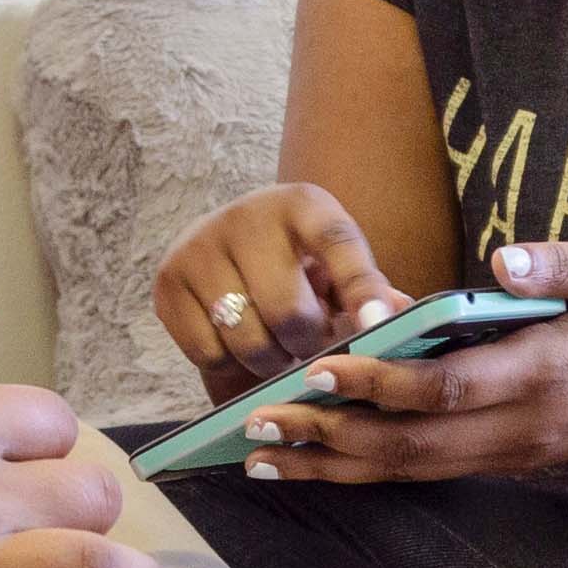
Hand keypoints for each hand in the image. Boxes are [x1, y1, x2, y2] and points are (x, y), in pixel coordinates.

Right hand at [152, 184, 418, 399]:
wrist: (228, 249)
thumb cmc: (298, 266)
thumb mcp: (336, 268)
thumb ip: (369, 292)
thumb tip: (399, 315)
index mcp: (304, 204)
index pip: (339, 245)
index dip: (361, 288)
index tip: (379, 324)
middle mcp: (248, 215)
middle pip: (288, 311)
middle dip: (307, 343)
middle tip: (311, 344)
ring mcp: (200, 245)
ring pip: (246, 338)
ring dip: (269, 359)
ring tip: (277, 345)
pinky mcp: (168, 280)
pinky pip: (206, 351)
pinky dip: (228, 363)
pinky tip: (237, 342)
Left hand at [242, 241, 567, 484]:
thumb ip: (564, 262)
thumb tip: (501, 260)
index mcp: (548, 374)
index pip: (449, 389)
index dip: (382, 384)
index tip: (321, 368)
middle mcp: (524, 429)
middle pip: (414, 446)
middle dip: (331, 435)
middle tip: (256, 420)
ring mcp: (515, 454)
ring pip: (411, 472)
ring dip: (334, 465)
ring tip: (259, 454)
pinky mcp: (508, 462)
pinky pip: (425, 472)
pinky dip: (365, 469)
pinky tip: (313, 460)